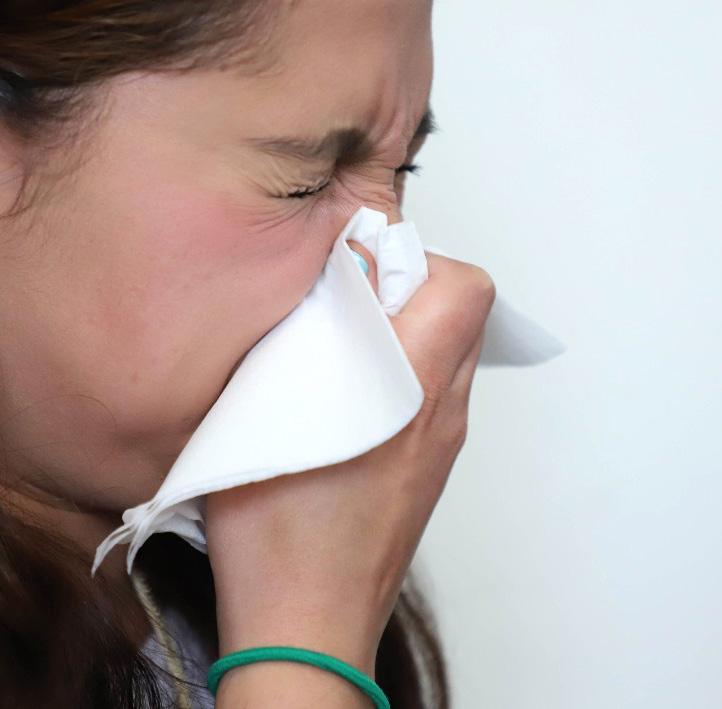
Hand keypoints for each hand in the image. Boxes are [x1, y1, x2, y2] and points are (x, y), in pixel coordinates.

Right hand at [206, 238, 494, 678]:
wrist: (308, 625)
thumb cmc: (279, 536)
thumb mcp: (266, 412)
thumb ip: (303, 335)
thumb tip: (329, 281)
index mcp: (411, 391)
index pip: (468, 290)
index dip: (421, 259)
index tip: (366, 264)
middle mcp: (442, 413)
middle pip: (464, 312)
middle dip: (411, 284)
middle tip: (352, 297)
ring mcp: (442, 442)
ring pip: (450, 349)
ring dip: (407, 325)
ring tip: (344, 343)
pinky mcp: (429, 464)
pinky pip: (432, 388)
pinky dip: (402, 367)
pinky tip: (346, 391)